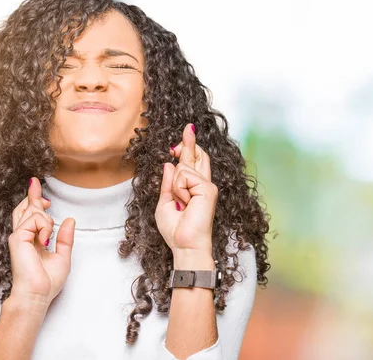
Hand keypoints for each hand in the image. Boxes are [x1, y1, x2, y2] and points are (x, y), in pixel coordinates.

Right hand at [8, 177, 75, 309]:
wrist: (38, 293)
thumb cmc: (48, 281)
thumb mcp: (63, 256)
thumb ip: (65, 238)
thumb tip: (70, 220)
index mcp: (32, 240)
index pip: (31, 216)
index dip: (35, 201)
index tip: (41, 193)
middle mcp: (23, 236)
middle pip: (25, 208)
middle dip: (32, 194)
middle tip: (35, 182)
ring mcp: (19, 235)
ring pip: (34, 211)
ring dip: (46, 220)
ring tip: (47, 238)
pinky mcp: (17, 237)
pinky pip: (35, 219)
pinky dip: (45, 227)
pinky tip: (45, 239)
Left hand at [155, 123, 217, 259]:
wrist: (185, 245)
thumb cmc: (176, 230)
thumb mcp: (165, 203)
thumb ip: (167, 184)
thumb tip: (169, 164)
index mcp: (194, 188)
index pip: (193, 162)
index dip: (188, 147)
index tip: (186, 132)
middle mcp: (203, 184)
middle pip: (196, 155)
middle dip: (190, 141)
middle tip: (188, 126)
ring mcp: (207, 185)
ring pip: (182, 167)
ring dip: (175, 187)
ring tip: (181, 204)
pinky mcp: (207, 188)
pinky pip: (183, 176)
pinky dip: (179, 189)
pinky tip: (185, 203)